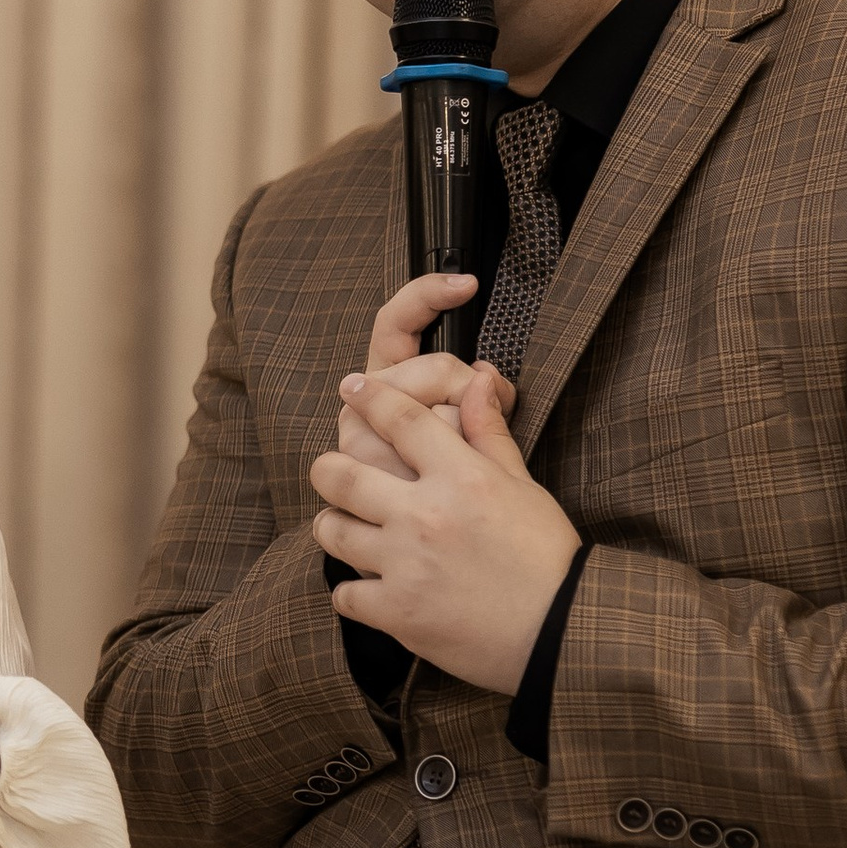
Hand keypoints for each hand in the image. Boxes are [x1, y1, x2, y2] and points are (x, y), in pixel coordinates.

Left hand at [311, 365, 582, 694]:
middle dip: (327, 468)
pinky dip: (351, 591)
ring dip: (335, 526)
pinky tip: (369, 586)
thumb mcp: (524, 487)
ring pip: (330, 530)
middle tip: (333, 472)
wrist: (559, 631)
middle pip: (339, 475)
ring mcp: (405, 565)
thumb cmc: (547, 556)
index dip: (370, 397)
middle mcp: (424, 515)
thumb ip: (489, 434)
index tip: (352, 387)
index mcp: (461, 478)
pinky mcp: (396, 612)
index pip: (400, 419)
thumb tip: (477, 379)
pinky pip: (343, 593)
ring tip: (348, 528)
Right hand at [336, 273, 514, 482]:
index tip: (468, 284)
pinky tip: (448, 496)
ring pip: (435, 420)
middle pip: (431, 370)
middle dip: (471, 391)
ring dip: (463, 441)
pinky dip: (446, 480)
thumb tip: (489, 378)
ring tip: (465, 465)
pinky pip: (423, 468)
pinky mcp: (359, 489)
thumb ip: (481, 405)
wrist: (440, 563)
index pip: (395, 326)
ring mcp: (357, 451)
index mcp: (378, 388)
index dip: (427, 296)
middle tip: (488, 413)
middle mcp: (359, 414)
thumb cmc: (456, 501)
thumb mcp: (473, 445)